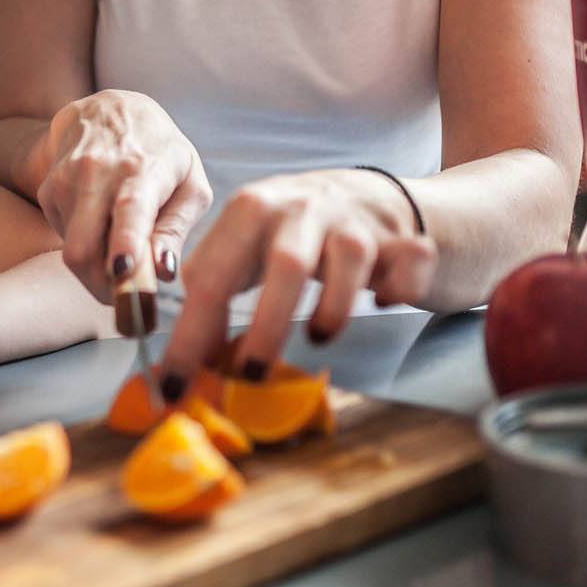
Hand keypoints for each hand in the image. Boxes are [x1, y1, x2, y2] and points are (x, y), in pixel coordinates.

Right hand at [35, 90, 212, 300]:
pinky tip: (101, 224)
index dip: (126, 243)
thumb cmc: (160, 152)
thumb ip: (177, 229)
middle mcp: (97, 172)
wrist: (109, 110)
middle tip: (128, 299)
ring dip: (97, 271)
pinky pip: (64, 240)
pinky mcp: (48, 190)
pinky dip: (85, 247)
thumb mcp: (189, 182)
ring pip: (71, 252)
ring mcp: (66, 180)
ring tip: (121, 255)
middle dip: (104, 287)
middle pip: (83, 247)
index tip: (125, 273)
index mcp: (142, 168)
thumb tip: (163, 273)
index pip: (130, 208)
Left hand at [160, 168, 436, 381]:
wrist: (378, 198)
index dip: (190, 337)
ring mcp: (356, 220)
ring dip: (335, 308)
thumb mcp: (247, 246)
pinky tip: (385, 300)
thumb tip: (188, 358)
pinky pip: (410, 263)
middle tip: (252, 374)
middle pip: (285, 265)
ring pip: (350, 259)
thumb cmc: (298, 232)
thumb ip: (215, 290)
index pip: (212, 277)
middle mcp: (302, 208)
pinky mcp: (404, 236)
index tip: (175, 388)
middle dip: (266, 326)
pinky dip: (400, 289)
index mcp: (250, 210)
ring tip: (320, 335)